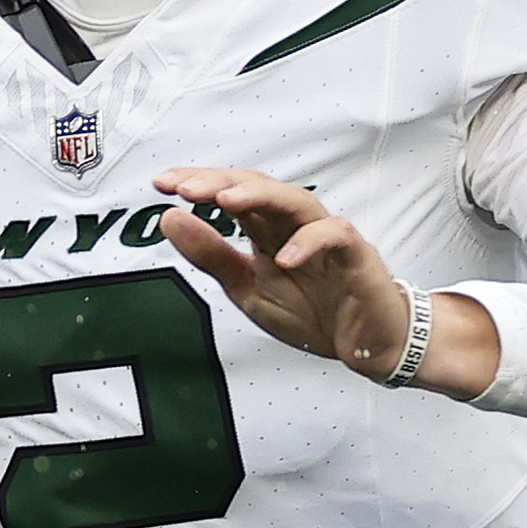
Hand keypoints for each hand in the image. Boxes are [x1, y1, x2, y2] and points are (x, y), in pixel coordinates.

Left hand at [154, 168, 499, 397]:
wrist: (364, 345)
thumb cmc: (312, 311)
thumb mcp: (247, 289)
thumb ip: (211, 256)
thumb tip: (170, 219)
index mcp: (267, 230)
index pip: (231, 193)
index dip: (198, 183)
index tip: (162, 184)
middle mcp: (294, 224)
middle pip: (259, 187)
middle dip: (221, 182)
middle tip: (186, 187)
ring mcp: (327, 235)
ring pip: (296, 200)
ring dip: (261, 197)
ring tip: (227, 201)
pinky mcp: (356, 255)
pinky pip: (335, 236)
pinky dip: (310, 243)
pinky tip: (284, 258)